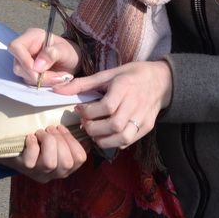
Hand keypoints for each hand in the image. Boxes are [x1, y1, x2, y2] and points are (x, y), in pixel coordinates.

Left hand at [0, 125, 87, 182]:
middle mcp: (53, 174)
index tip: (61, 128)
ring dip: (47, 142)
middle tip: (49, 129)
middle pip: (67, 162)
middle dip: (60, 140)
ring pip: (50, 162)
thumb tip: (82, 131)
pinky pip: (31, 159)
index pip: (79, 158)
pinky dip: (32, 144)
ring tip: (40, 133)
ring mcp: (38, 173)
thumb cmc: (35, 143)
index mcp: (64, 167)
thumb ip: (68, 139)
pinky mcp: (24, 169)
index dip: (73, 140)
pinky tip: (30, 138)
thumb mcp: (54, 143)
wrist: (9, 149)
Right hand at [8, 29, 79, 87]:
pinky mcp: (28, 73)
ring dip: (42, 80)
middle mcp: (25, 49)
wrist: (73, 62)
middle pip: (18, 65)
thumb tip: (37, 66)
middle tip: (55, 77)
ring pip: (23, 76)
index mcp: (32, 37)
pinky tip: (54, 80)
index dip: (23, 60)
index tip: (37, 70)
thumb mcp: (65, 51)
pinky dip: (43, 84)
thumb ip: (53, 54)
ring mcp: (25, 62)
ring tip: (58, 77)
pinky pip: (30, 82)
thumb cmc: (69, 52)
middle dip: (36, 75)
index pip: (16, 46)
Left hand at [53, 60, 172, 150]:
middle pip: (113, 125)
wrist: (161, 80)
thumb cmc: (131, 75)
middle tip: (85, 123)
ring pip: (122, 137)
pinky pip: (129, 141)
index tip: (79, 109)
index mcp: (125, 88)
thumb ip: (82, 84)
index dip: (89, 112)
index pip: (106, 107)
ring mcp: (143, 118)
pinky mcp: (147, 127)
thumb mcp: (107, 74)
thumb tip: (57, 90)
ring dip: (103, 139)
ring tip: (94, 132)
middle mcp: (135, 104)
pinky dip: (114, 142)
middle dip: (94, 128)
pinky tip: (106, 135)